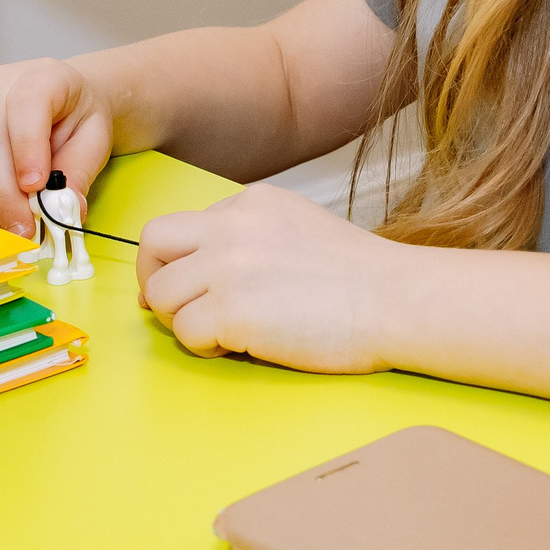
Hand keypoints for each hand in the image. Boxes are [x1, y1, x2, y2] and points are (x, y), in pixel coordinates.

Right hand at [0, 59, 114, 237]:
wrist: (60, 102)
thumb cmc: (76, 119)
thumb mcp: (94, 138)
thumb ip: (80, 172)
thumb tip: (65, 212)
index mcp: (41, 77)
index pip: (26, 106)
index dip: (27, 149)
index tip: (35, 187)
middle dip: (2, 195)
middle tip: (23, 229)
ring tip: (6, 230)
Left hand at [136, 184, 404, 373]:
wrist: (396, 299)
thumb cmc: (360, 278)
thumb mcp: (300, 228)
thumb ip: (254, 236)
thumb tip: (210, 267)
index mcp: (253, 203)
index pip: (185, 225)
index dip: (182, 260)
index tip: (194, 284)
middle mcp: (233, 226)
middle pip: (153, 243)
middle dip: (155, 278)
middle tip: (177, 308)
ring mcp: (228, 267)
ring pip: (161, 294)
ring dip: (184, 319)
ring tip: (227, 332)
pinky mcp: (230, 311)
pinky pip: (185, 333)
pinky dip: (207, 347)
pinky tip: (245, 345)